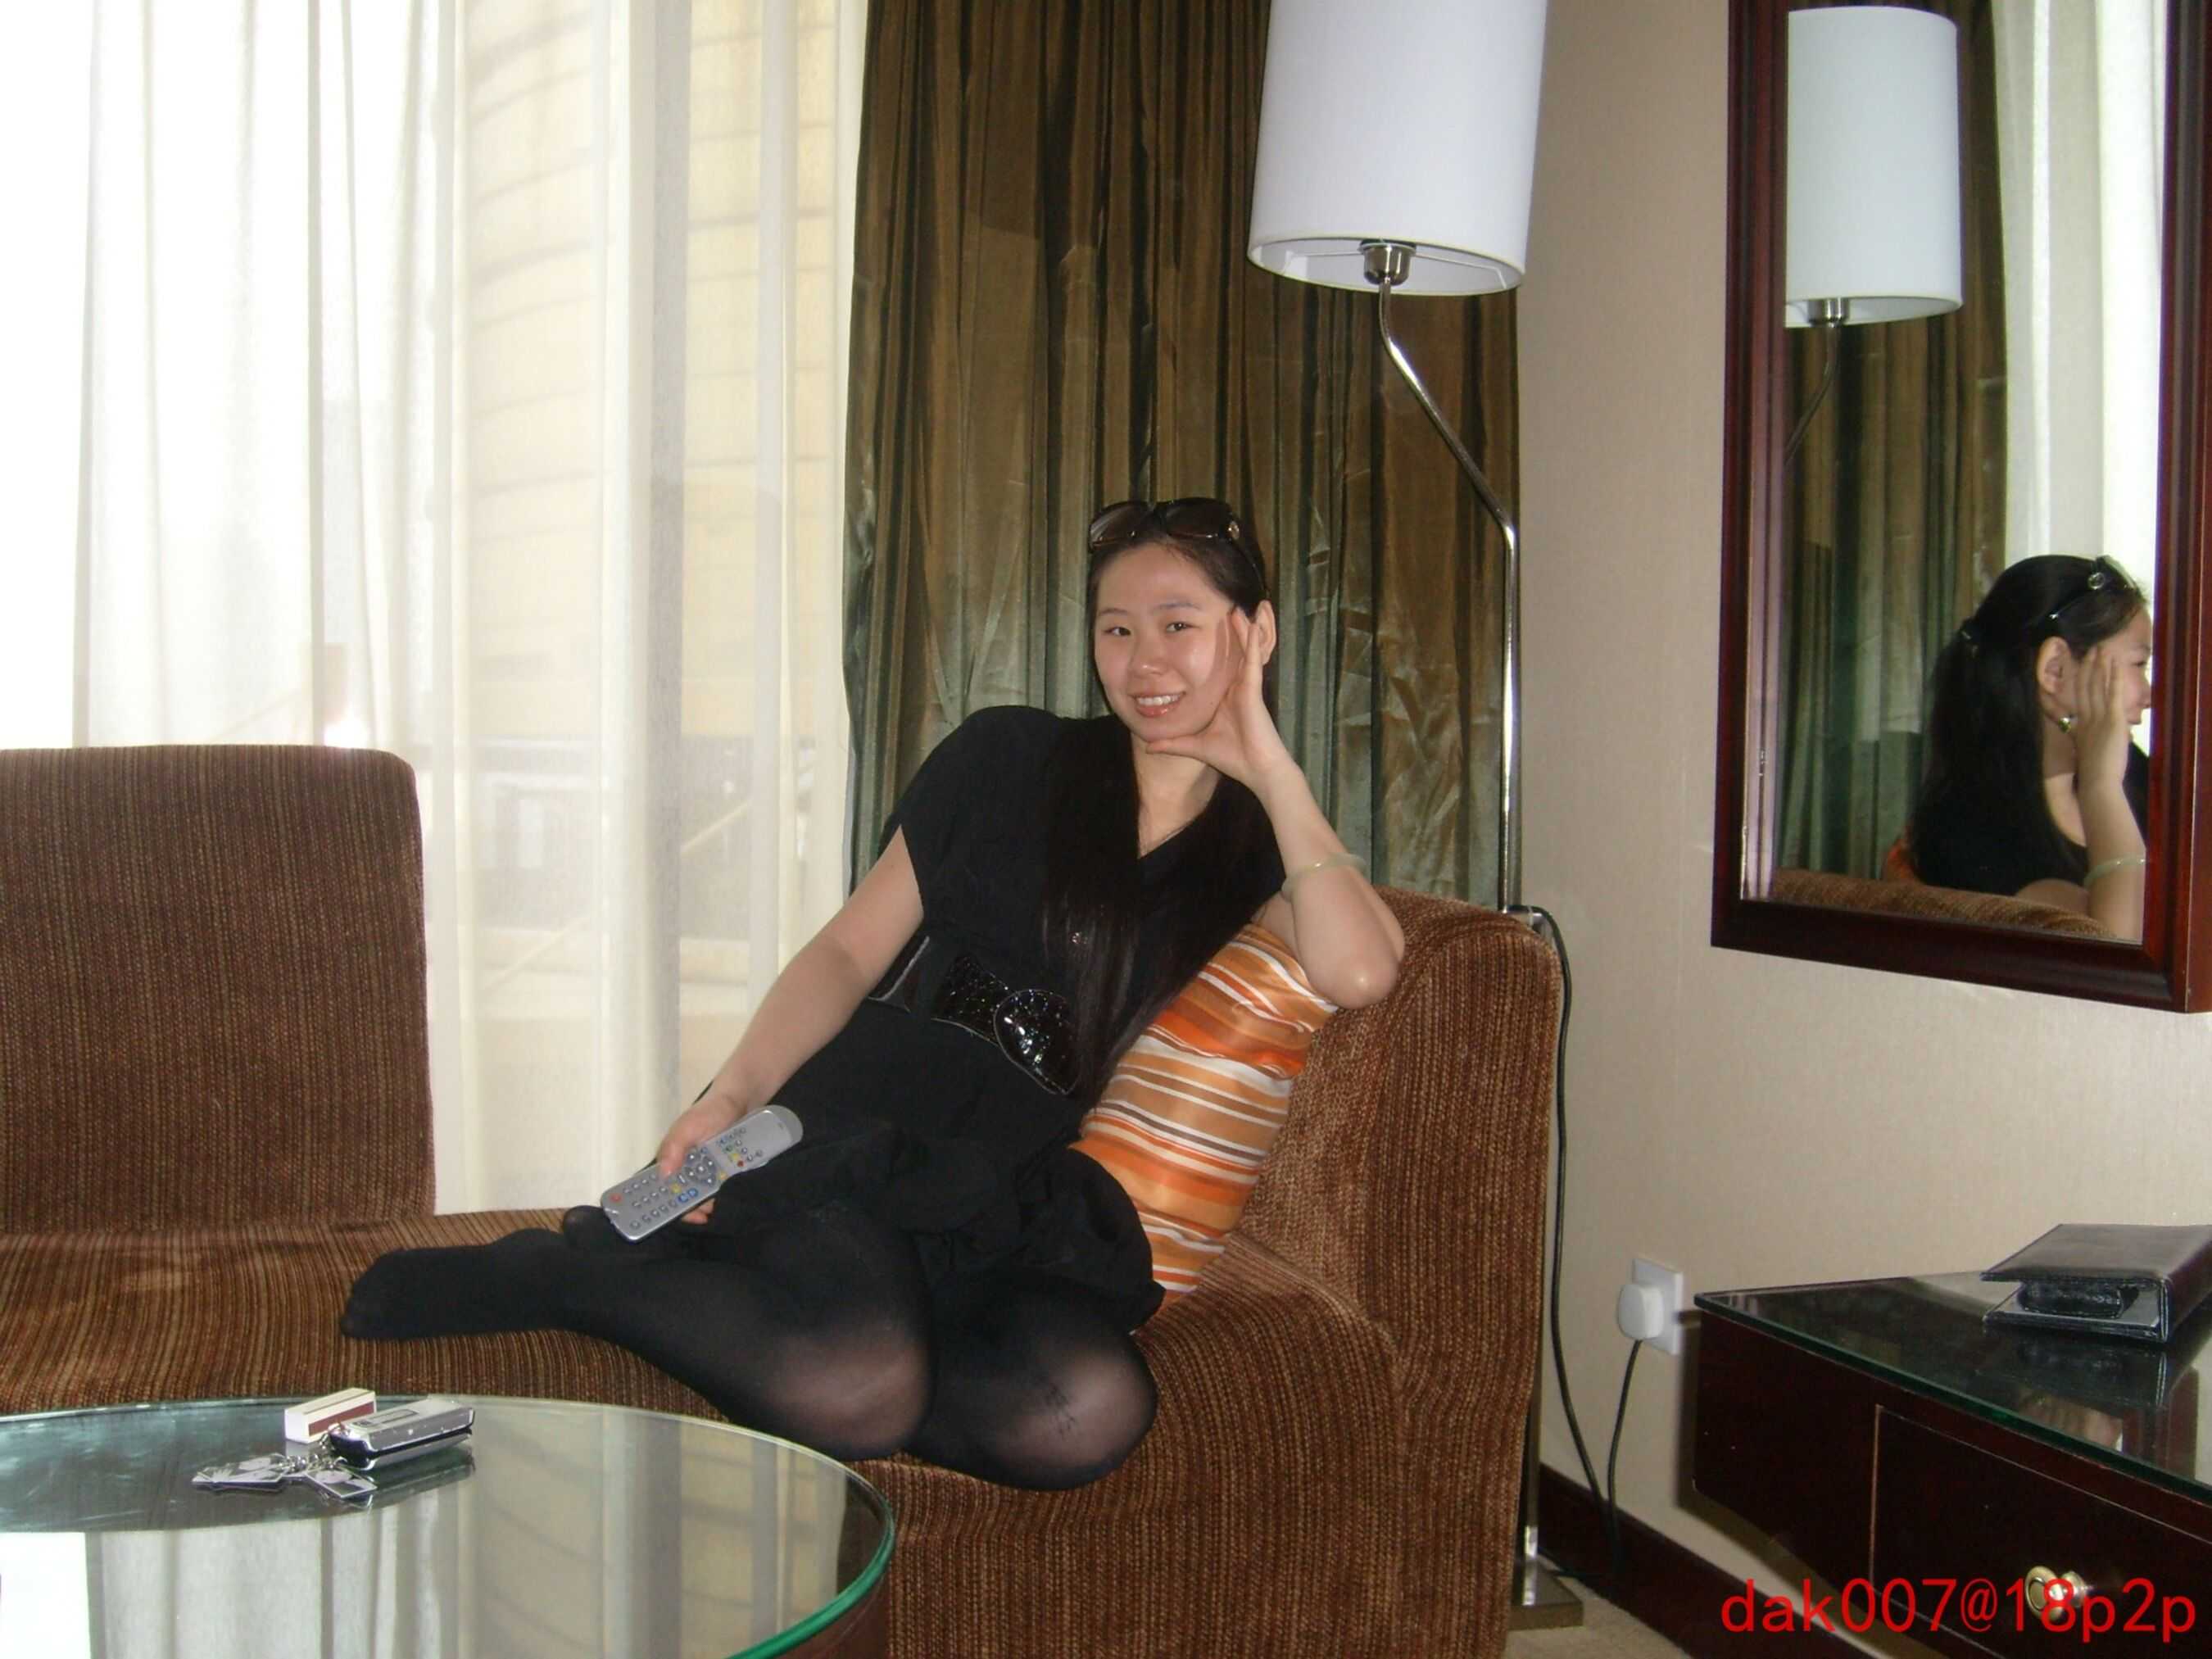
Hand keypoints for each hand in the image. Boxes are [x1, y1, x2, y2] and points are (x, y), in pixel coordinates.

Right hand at [655, 1086, 743, 1224]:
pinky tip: (731, 1195)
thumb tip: (665, 1174)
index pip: (665, 1188)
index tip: (678, 1215)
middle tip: (706, 1212)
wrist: (741, 1101)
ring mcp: (708, 1171)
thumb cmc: (710, 1112)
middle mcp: (688, 1168)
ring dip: (710, 1202)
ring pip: (705, 1196)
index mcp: (673, 1160)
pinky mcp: (725, 1171)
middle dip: (694, 1207)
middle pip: (686, 1197)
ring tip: (720, 1203)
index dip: (667, 1204)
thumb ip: (674, 1147)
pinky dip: (725, 1194)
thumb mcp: (688, 1127)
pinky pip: (723, 1188)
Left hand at [1143, 603, 1295, 789]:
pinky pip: (1252, 659)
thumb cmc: (1232, 757)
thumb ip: (1173, 743)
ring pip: (1247, 649)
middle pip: (1236, 651)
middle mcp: (1237, 687)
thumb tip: (1149, 745)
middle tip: (1230, 604)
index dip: (1220, 645)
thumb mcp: (1194, 746)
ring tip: (1246, 605)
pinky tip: (1251, 622)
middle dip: (1236, 629)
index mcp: (1227, 696)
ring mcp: (1246, 686)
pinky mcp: (1253, 688)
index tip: (1209, 626)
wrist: (1256, 770)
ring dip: (1247, 627)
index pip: (1222, 664)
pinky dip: (1252, 640)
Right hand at [2068, 642, 2131, 794]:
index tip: (2081, 666)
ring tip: (2101, 650)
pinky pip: (2113, 694)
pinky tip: (2114, 664)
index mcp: (2080, 726)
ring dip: (2100, 667)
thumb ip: (2088, 741)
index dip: (2080, 680)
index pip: (2078, 698)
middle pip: (2085, 687)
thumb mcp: (2088, 754)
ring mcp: (2099, 718)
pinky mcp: (2112, 720)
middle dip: (2088, 667)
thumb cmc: (2095, 775)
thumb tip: (2087, 736)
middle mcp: (2086, 718)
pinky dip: (2114, 678)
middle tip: (2091, 650)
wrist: (2097, 781)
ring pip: (2097, 686)